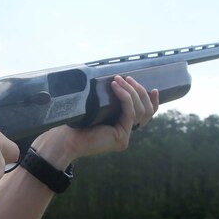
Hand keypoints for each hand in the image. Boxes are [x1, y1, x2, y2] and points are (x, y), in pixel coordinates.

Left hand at [31, 75, 159, 166]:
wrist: (65, 140)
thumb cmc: (76, 123)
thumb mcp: (97, 108)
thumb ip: (110, 101)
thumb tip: (117, 81)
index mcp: (122, 128)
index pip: (145, 115)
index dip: (152, 101)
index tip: (153, 88)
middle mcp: (126, 134)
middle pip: (146, 110)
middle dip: (139, 91)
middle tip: (127, 78)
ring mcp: (125, 137)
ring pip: (139, 110)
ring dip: (131, 91)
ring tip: (118, 79)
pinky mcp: (121, 137)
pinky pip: (129, 113)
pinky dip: (125, 97)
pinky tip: (116, 87)